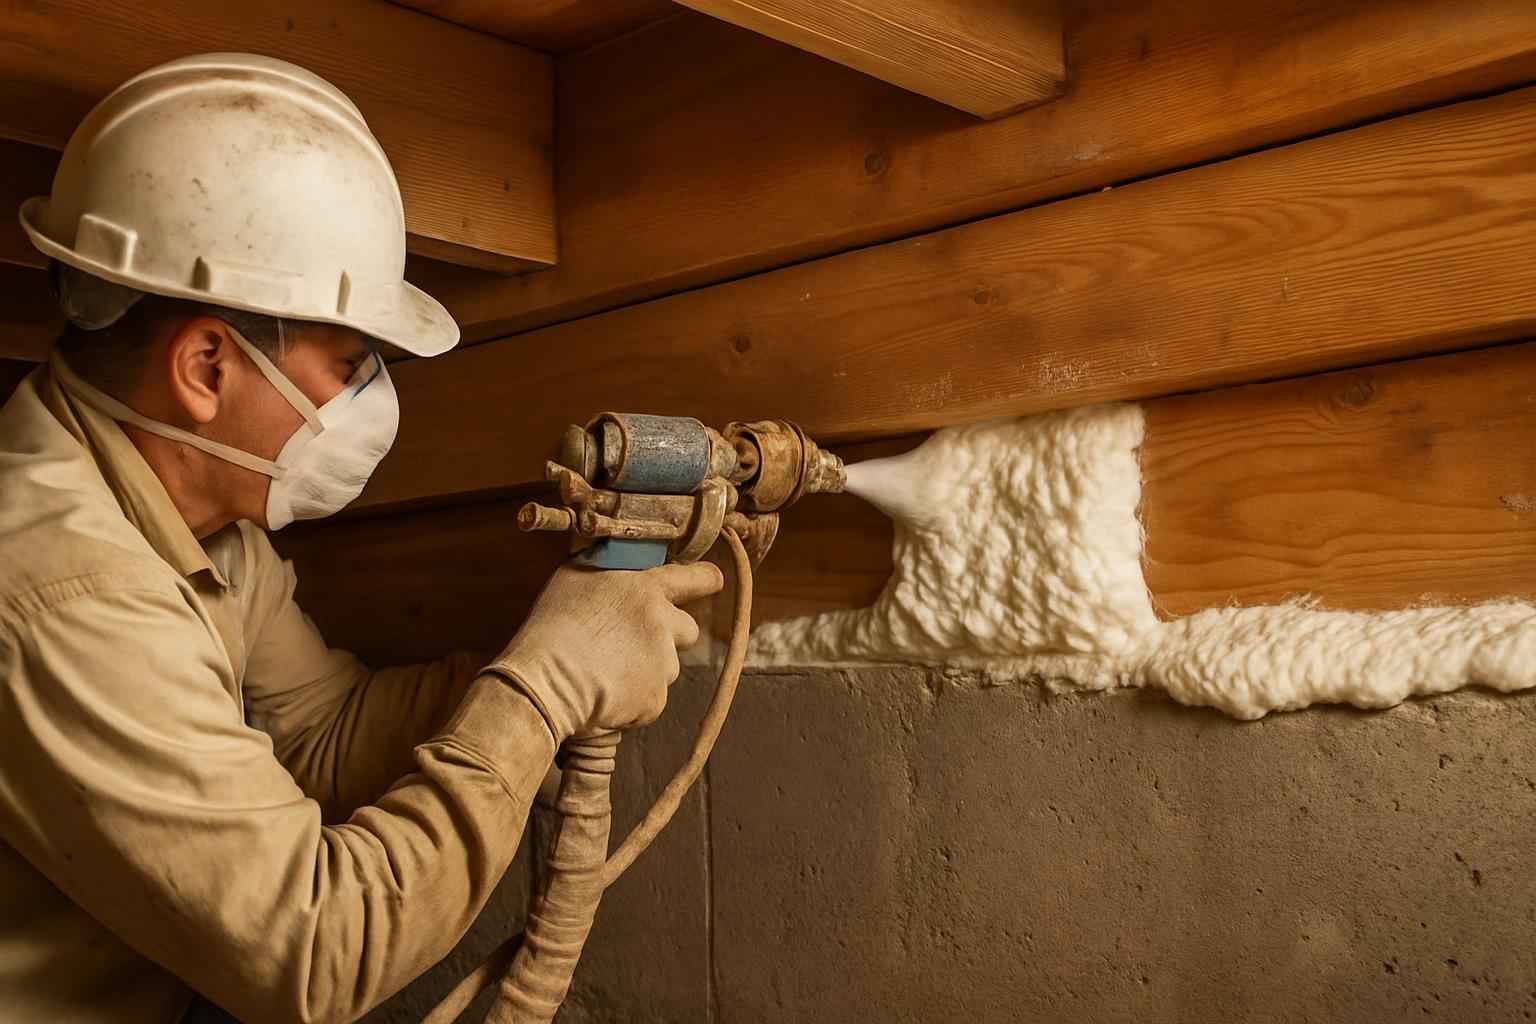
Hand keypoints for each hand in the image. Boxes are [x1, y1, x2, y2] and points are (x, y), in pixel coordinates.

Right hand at [486, 561, 724, 742]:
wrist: (544, 682)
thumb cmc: (550, 628)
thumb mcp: (575, 578)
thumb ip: (611, 571)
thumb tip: (623, 567)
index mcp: (643, 588)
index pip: (693, 577)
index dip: (706, 579)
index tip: (714, 581)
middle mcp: (661, 622)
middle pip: (687, 629)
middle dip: (670, 637)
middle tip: (636, 646)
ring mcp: (662, 662)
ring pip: (667, 667)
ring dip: (647, 671)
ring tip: (605, 672)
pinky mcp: (656, 698)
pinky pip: (651, 700)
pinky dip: (633, 701)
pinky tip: (603, 695)